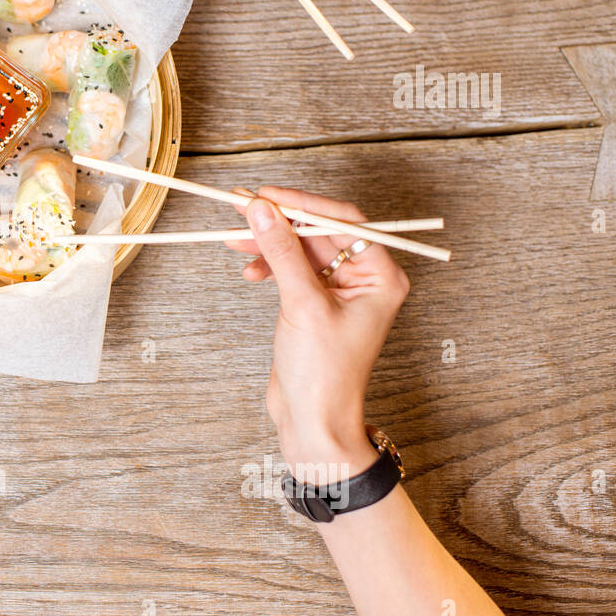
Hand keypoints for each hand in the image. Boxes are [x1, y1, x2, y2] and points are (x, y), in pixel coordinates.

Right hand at [228, 187, 408, 467]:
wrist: (313, 420)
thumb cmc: (324, 373)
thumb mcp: (302, 305)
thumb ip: (281, 252)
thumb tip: (261, 210)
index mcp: (380, 275)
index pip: (342, 220)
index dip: (302, 203)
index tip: (265, 196)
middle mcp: (363, 279)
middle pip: (318, 231)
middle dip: (279, 221)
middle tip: (242, 208)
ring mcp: (338, 291)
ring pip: (300, 249)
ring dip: (268, 243)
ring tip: (235, 239)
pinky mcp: (314, 304)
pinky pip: (291, 269)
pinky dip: (269, 266)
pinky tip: (249, 270)